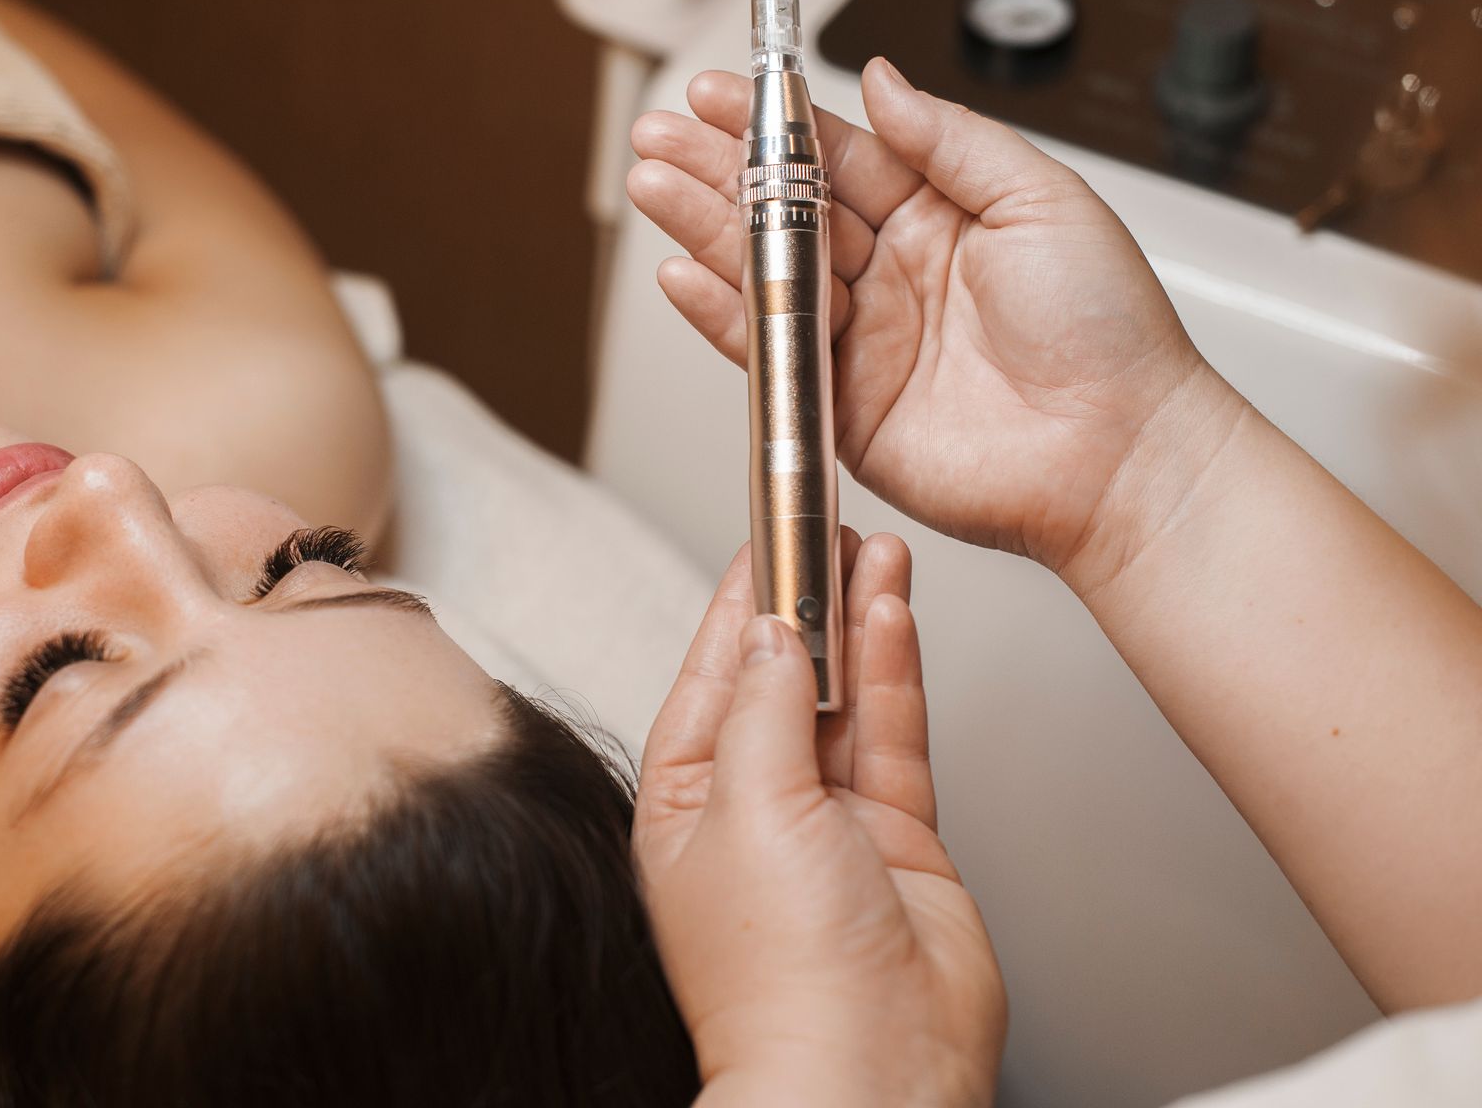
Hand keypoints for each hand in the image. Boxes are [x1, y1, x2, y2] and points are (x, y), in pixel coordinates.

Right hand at [628, 60, 1237, 579]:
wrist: (1119, 451)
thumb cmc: (1107, 330)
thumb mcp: (1042, 197)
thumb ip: (950, 138)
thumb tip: (881, 80)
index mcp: (939, 215)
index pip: (837, 155)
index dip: (777, 124)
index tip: (726, 91)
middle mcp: (893, 274)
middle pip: (785, 210)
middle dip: (718, 168)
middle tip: (662, 131)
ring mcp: (863, 339)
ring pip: (765, 272)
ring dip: (702, 229)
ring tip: (652, 183)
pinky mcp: (842, 405)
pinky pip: (769, 352)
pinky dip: (721, 314)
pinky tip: (683, 275)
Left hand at [635, 536, 1003, 1105]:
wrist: (873, 1068)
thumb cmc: (780, 973)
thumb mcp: (746, 806)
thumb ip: (762, 709)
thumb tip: (770, 636)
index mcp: (683, 807)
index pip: (709, 678)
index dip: (738, 606)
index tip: (764, 541)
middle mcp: (754, 812)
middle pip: (779, 680)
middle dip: (805, 603)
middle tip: (828, 528)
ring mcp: (830, 825)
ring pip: (843, 699)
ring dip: (857, 624)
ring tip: (873, 550)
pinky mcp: (898, 839)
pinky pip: (892, 737)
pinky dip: (894, 674)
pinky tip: (895, 616)